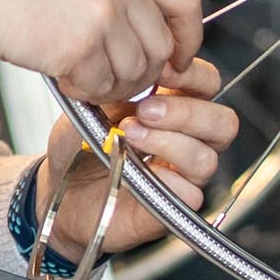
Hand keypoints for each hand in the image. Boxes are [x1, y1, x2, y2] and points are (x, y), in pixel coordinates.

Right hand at [0, 0, 200, 99]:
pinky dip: (82, 90)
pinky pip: (98, 85)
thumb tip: (144, 30)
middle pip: (159, 47)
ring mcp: (103, 14)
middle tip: (109, 78)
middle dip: (141, 73)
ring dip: (108, 85)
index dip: (188, 37)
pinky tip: (59, 74)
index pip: (185, 2)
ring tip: (77, 74)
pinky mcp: (79, 46)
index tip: (177, 59)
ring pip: (133, 73)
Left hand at [42, 61, 232, 258]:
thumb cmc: (78, 147)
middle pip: (223, 123)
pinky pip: (189, 194)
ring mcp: (183, 175)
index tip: (160, 72)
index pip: (208, 84)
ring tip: (129, 135)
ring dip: (168, 143)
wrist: (57, 189)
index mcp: (173, 107)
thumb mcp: (90, 107)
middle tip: (145, 111)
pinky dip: (164, 180)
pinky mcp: (173, 207)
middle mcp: (188, 140)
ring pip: (206, 158)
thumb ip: (117, 89)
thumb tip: (136, 74)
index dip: (192, 75)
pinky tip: (135, 173)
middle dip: (186, 112)